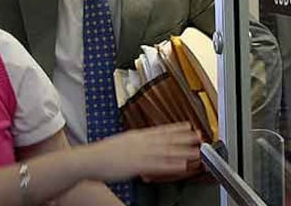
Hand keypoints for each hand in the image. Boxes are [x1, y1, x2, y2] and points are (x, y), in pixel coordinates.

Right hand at [84, 123, 200, 181]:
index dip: (176, 128)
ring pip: (167, 151)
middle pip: (168, 139)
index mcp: (137, 135)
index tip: (188, 126)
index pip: (161, 130)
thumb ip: (134, 141)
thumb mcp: (121, 141)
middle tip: (199, 136)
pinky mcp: (138, 165)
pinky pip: (159, 166)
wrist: (90, 159)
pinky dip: (172, 165)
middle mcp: (142, 142)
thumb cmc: (102, 153)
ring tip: (197, 152)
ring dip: (183, 151)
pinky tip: (182, 165)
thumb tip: (142, 140)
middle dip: (185, 138)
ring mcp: (141, 153)